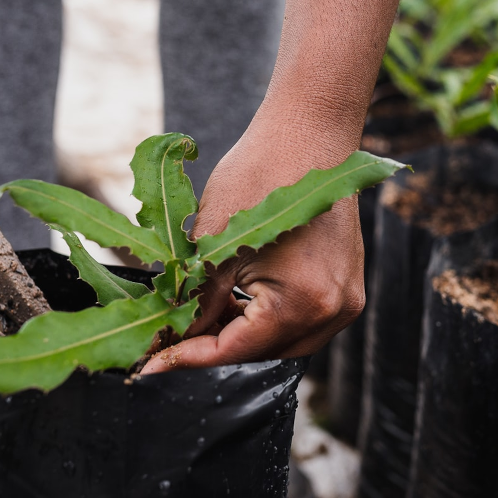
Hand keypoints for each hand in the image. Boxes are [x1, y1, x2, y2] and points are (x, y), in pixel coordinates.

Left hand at [140, 122, 365, 373]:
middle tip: (170, 339)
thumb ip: (195, 300)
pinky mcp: (347, 289)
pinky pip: (302, 323)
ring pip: (283, 344)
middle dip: (216, 348)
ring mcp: (346, 302)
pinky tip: (236, 304)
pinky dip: (267, 321)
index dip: (187, 357)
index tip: (150, 364)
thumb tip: (169, 337)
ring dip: (242, 337)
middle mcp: (332, 310)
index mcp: (302, 301)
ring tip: (201, 319)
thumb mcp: (214, 243)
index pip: (235, 350)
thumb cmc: (260, 173)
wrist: (309, 132)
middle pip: (263, 355)